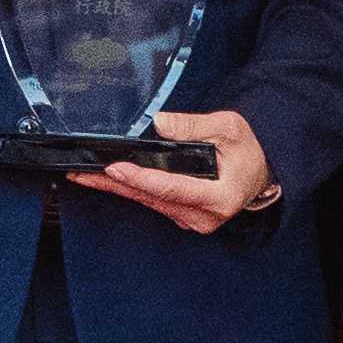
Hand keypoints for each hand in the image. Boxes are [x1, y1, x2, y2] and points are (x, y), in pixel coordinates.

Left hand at [72, 102, 273, 230]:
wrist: (260, 173)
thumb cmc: (248, 150)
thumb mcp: (229, 129)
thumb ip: (194, 126)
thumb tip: (160, 122)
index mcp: (219, 197)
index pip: (172, 188)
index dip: (140, 179)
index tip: (114, 168)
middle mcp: (203, 216)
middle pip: (152, 198)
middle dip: (115, 184)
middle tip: (82, 173)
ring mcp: (193, 219)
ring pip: (148, 202)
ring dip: (117, 188)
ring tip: (86, 176)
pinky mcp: (184, 216)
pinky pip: (153, 202)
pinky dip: (131, 190)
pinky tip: (108, 181)